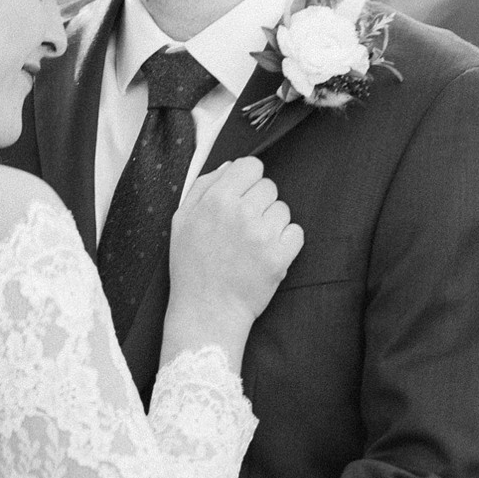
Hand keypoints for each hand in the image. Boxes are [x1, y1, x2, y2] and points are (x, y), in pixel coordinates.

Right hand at [166, 157, 303, 359]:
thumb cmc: (192, 268)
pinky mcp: (280, 256)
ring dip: (272, 224)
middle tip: (243, 228)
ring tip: (252, 245)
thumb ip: (204, 187)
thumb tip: (230, 166)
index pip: (251, 166)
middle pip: (269, 187)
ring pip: (283, 210)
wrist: (207, 311)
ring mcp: (263, 235)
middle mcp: (241, 212)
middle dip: (259, 204)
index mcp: (216, 200)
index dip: (247, 180)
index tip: (242, 196)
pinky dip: (285, 243)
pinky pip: (296, 232)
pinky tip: (266, 254)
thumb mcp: (182, 221)